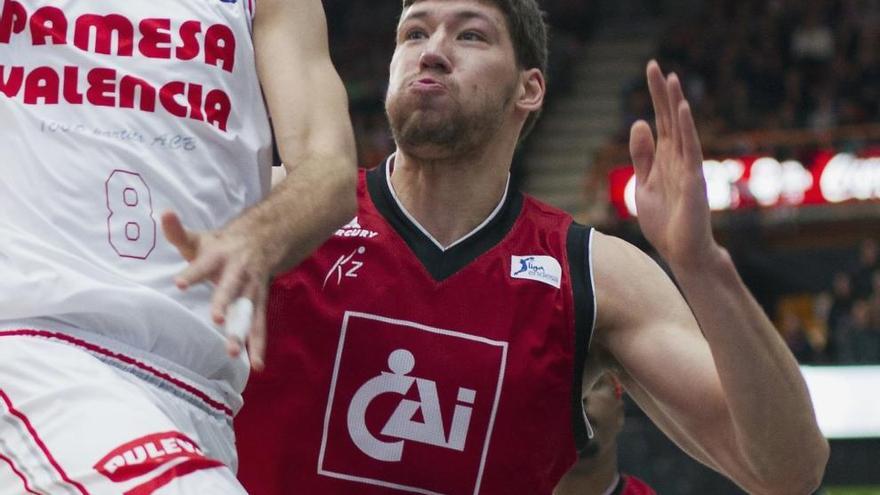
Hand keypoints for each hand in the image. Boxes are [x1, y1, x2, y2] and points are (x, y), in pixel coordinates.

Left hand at [161, 210, 268, 370]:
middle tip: (217, 319)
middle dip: (225, 303)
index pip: (203, 264)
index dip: (192, 273)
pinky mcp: (259, 302)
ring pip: (248, 310)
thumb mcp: (201, 238)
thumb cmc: (222, 245)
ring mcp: (252, 288)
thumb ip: (178, 231)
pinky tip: (258, 366)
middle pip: (231, 288)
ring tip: (234, 353)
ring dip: (243, 331)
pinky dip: (259, 345)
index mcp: (220, 255)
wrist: (266, 239)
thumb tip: (163, 212)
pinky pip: (260, 325)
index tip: (179, 284)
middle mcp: (239, 272)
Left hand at [629, 60, 717, 268]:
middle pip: (669, 119)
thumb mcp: (643, 185)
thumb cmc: (665, 222)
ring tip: (671, 78)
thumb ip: (642, 157)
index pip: (659, 121)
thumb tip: (639, 123)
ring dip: (675, 104)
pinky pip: (690, 149)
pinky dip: (686, 129)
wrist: (681, 252)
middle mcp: (678, 158)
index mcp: (665, 159)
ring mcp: (687, 167)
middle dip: (661, 93)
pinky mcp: (694, 180)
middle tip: (654, 65)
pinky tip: (682, 109)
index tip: (650, 71)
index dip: (655, 97)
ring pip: (681, 129)